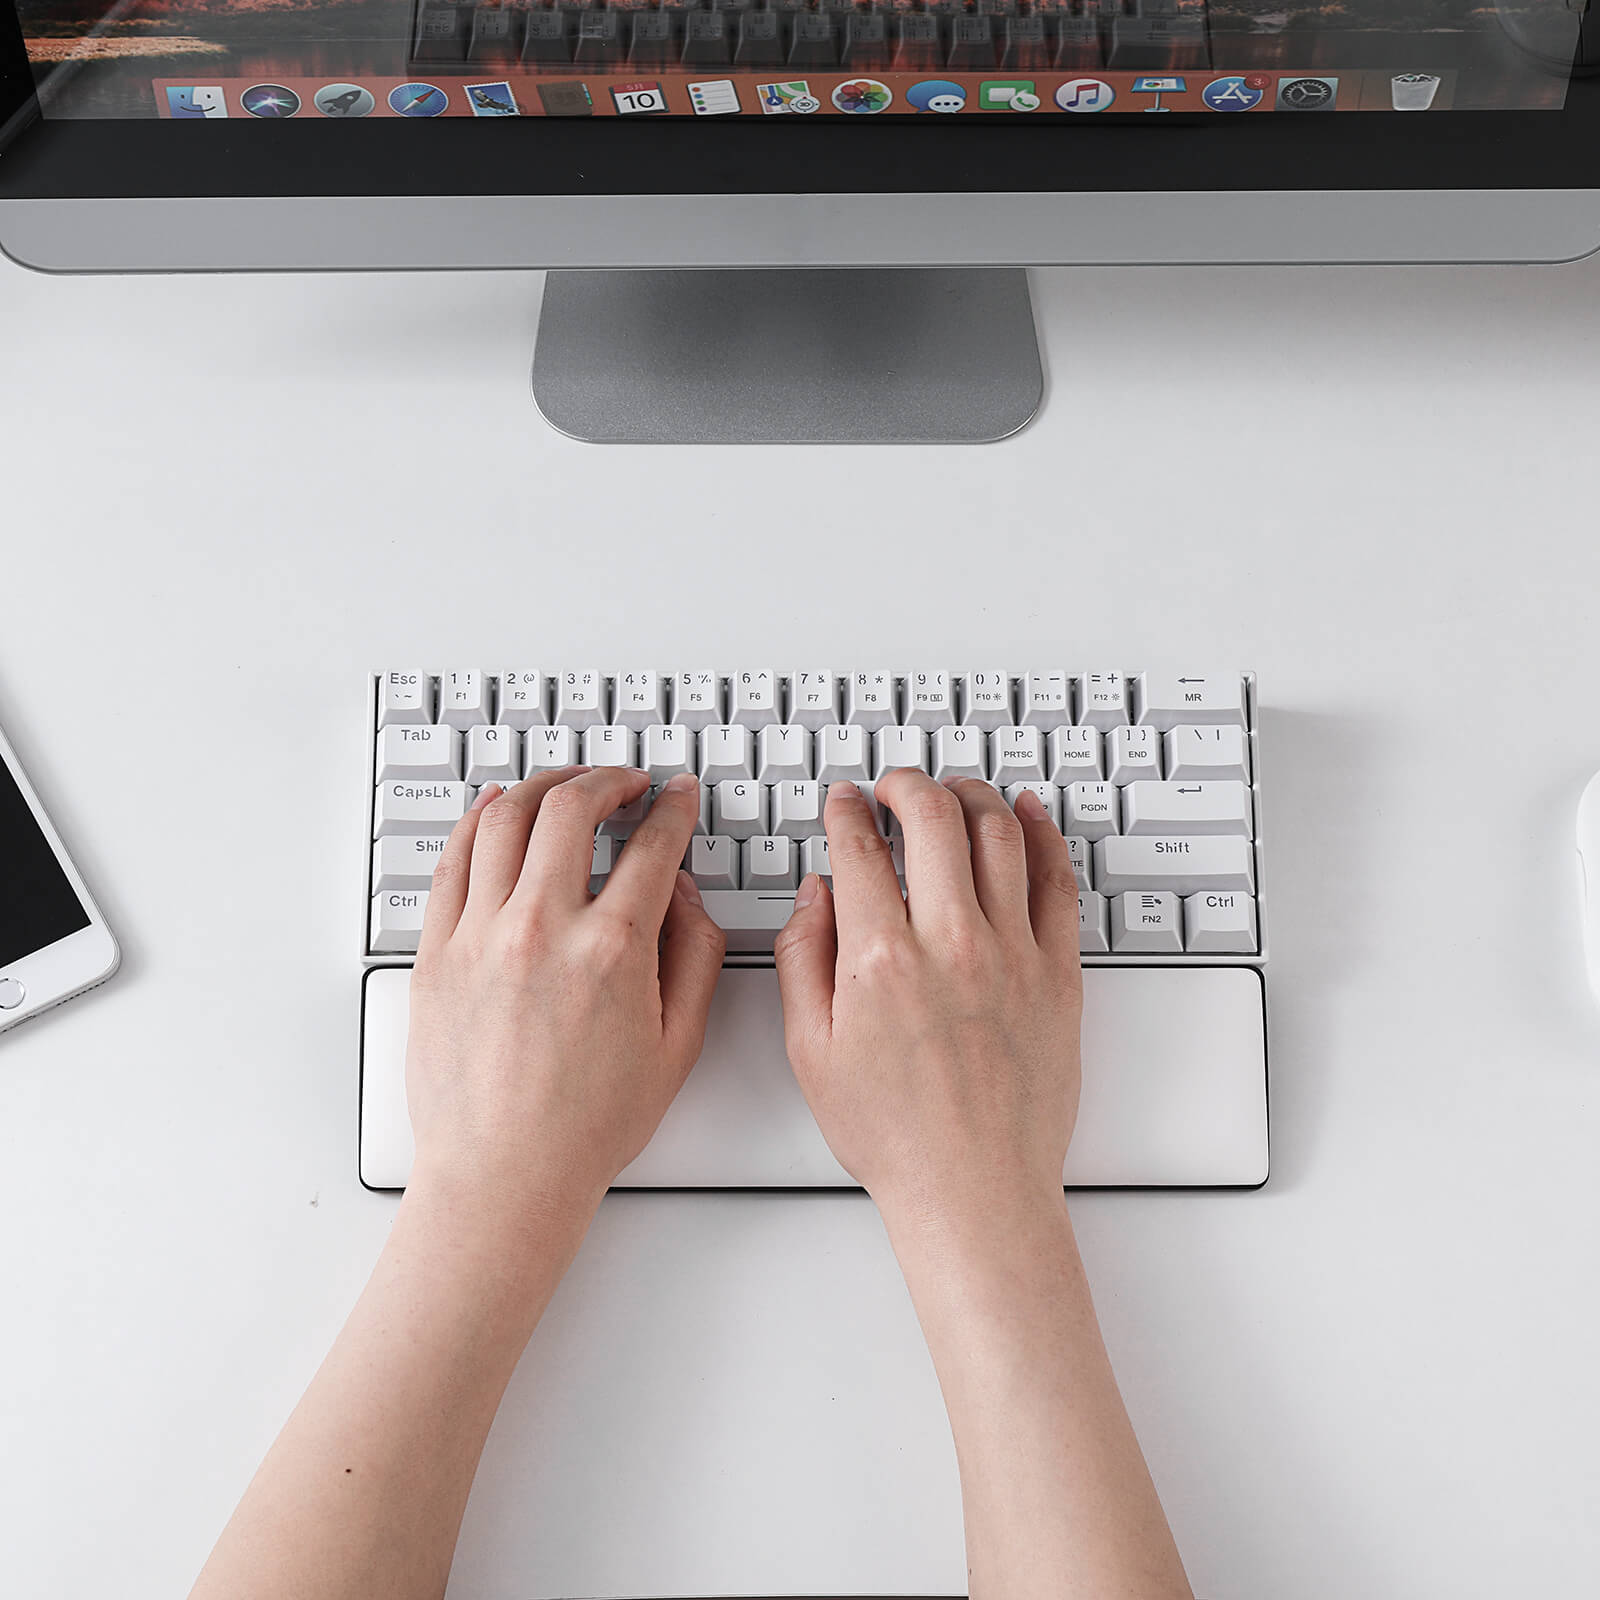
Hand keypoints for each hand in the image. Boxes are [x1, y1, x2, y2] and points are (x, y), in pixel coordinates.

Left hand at [404, 767, 725, 1226]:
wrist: (504, 1177)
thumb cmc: (586, 1126)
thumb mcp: (677, 1045)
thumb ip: (694, 955)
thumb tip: (686, 894)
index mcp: (613, 950)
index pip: (652, 844)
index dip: (673, 807)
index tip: (677, 797)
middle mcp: (543, 928)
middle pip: (573, 807)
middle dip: (609, 779)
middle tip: (626, 782)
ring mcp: (481, 935)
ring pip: (507, 817)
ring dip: (545, 784)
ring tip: (566, 785)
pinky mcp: (437, 951)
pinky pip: (454, 859)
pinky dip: (479, 820)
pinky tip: (498, 808)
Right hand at [773, 771, 1081, 1223]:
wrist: (973, 1190)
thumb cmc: (894, 1135)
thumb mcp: (812, 1052)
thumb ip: (805, 959)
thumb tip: (817, 893)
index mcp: (881, 960)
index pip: (861, 849)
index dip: (846, 810)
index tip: (844, 803)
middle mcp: (951, 943)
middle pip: (934, 816)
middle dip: (906, 783)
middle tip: (894, 786)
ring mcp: (1012, 954)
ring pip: (1000, 832)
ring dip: (971, 795)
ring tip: (953, 793)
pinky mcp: (1057, 973)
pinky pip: (1057, 880)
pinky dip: (1042, 833)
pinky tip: (1026, 813)